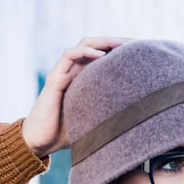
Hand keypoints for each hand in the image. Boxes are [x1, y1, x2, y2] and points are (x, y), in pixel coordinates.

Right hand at [22, 36, 129, 157]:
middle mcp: (75, 72)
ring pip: (84, 45)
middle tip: (137, 43)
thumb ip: (110, 116)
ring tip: (121, 44)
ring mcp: (64, 73)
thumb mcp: (95, 122)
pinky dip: (85, 52)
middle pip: (97, 46)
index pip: (105, 56)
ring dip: (103, 41)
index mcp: (85, 79)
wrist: (41, 142)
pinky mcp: (55, 79)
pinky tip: (100, 55)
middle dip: (117, 41)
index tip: (142, 51)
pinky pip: (69, 56)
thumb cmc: (66, 134)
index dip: (122, 51)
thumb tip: (138, 123)